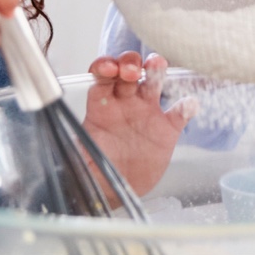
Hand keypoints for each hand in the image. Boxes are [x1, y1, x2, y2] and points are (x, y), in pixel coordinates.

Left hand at [83, 52, 196, 195]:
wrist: (118, 190)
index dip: (104, 68)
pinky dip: (186, 107)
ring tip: (157, 65)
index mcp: (102, 106)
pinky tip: (188, 105)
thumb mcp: (81, 159)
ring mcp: (147, 113)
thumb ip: (76, 150)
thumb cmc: (97, 170)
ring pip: (153, 81)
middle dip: (129, 63)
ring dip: (156, 69)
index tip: (106, 68)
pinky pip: (179, 113)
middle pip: (127, 71)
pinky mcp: (167, 129)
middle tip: (130, 70)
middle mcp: (124, 102)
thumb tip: (65, 149)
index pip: (102, 78)